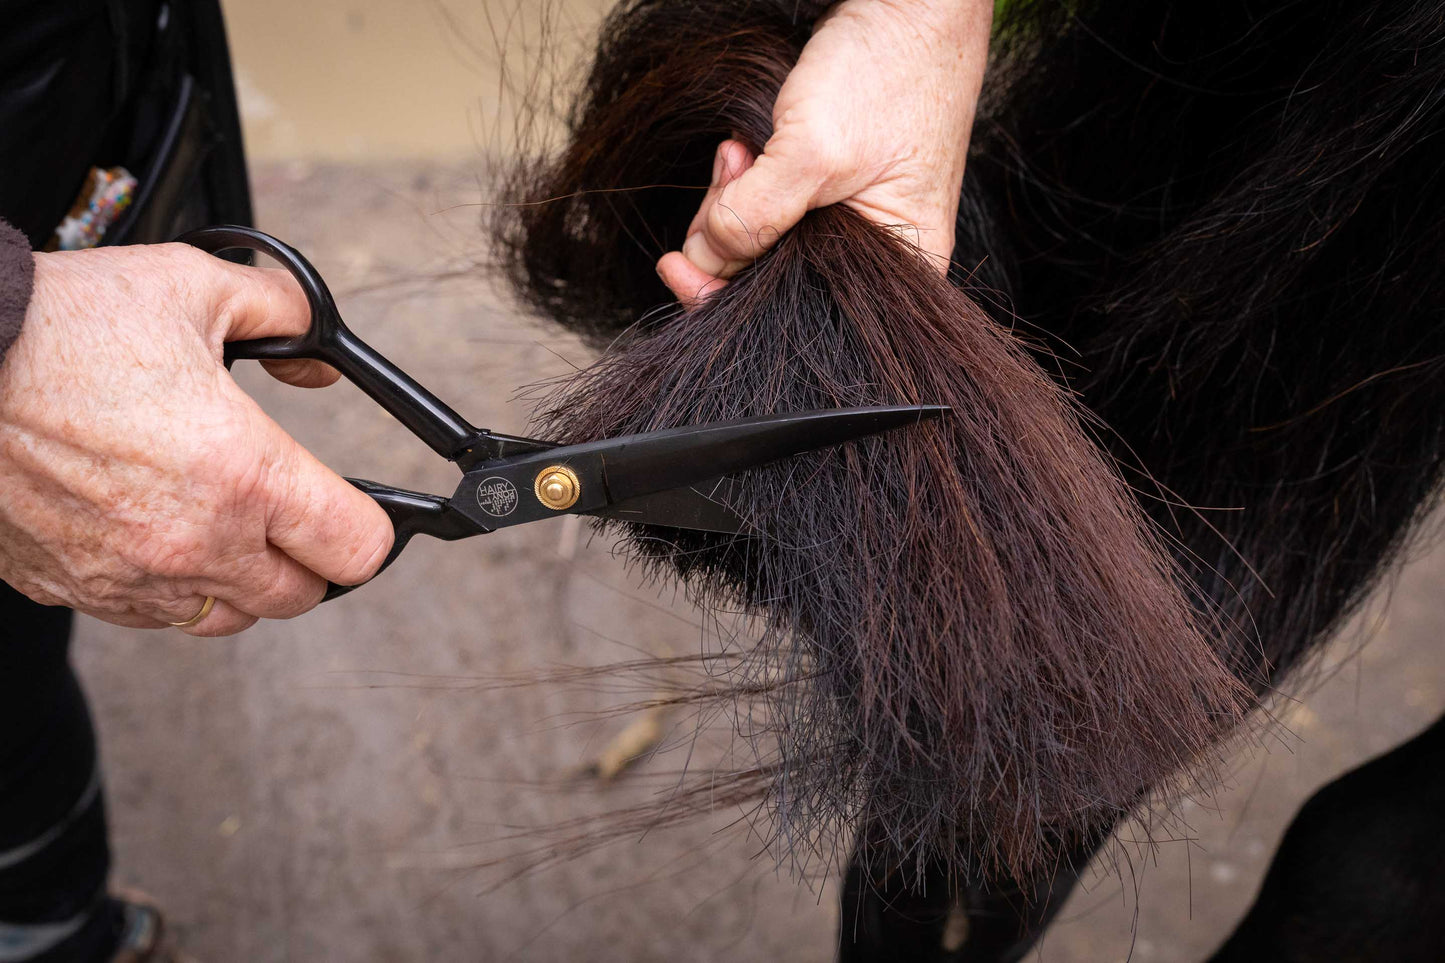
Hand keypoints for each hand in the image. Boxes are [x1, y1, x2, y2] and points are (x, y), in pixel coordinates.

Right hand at [0, 243, 393, 636]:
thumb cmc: (54, 327)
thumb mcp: (194, 286)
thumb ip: (284, 316)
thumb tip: (316, 356)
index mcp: (242, 473)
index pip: (358, 548)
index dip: (374, 528)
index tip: (362, 509)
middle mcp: (195, 541)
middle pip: (302, 596)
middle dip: (311, 558)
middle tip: (294, 513)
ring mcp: (131, 577)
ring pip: (228, 617)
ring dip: (244, 582)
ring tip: (226, 524)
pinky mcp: (75, 589)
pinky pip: (153, 618)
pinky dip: (172, 589)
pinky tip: (160, 535)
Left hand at [657, 0, 992, 304]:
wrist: (915, 3)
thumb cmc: (890, 73)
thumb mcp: (813, 153)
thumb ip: (755, 216)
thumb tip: (702, 260)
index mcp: (901, 267)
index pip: (795, 309)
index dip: (725, 293)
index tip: (676, 266)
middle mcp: (879, 256)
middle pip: (772, 275)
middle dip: (730, 230)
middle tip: (730, 168)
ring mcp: (855, 221)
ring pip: (765, 238)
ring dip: (734, 196)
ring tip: (741, 148)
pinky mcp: (834, 190)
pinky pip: (773, 206)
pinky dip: (747, 180)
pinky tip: (746, 148)